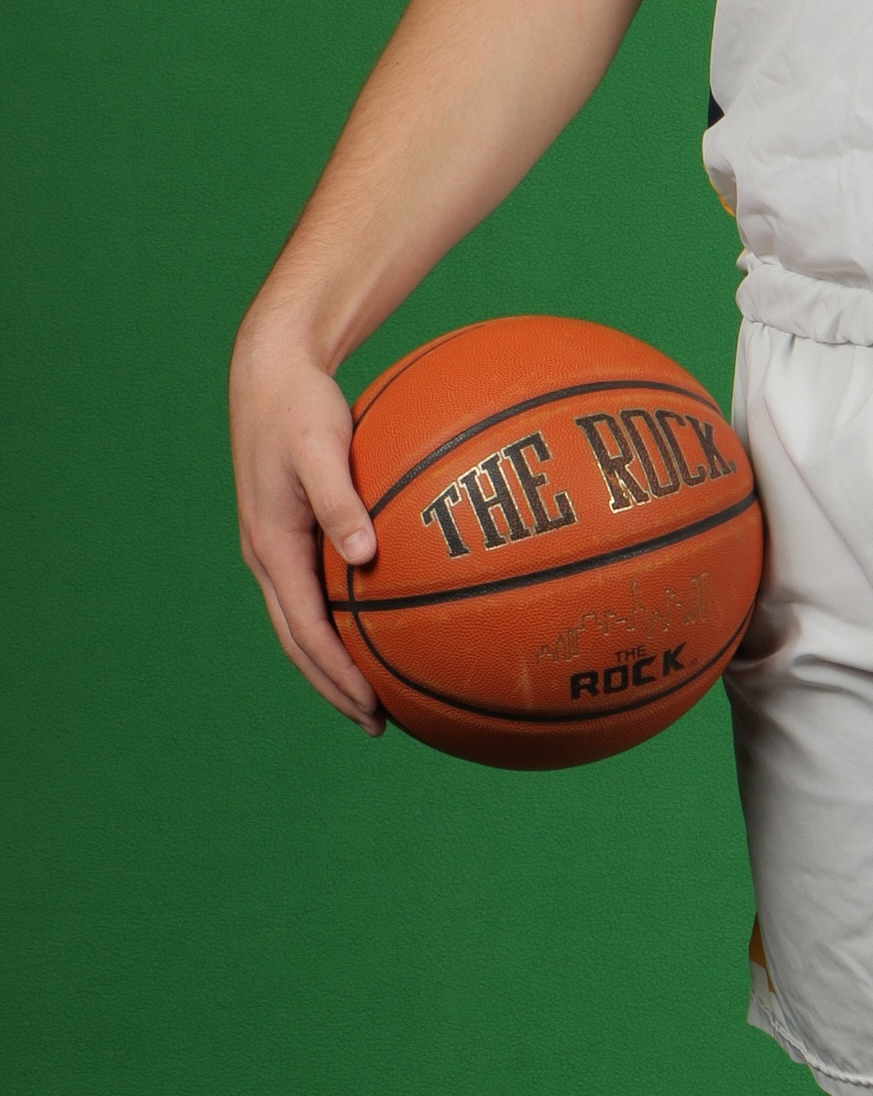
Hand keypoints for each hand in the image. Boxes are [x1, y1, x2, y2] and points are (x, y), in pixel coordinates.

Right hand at [230, 320, 383, 731]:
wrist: (271, 373)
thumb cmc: (300, 407)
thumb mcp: (321, 447)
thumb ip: (340, 500)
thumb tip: (365, 556)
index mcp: (271, 548)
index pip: (306, 632)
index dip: (338, 675)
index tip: (373, 707)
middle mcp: (269, 557)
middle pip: (300, 642)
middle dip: (336, 686)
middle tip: (380, 723)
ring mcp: (277, 548)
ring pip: (304, 623)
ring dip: (335, 662)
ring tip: (378, 693)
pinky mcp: (292, 533)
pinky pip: (315, 593)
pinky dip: (340, 623)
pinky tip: (378, 625)